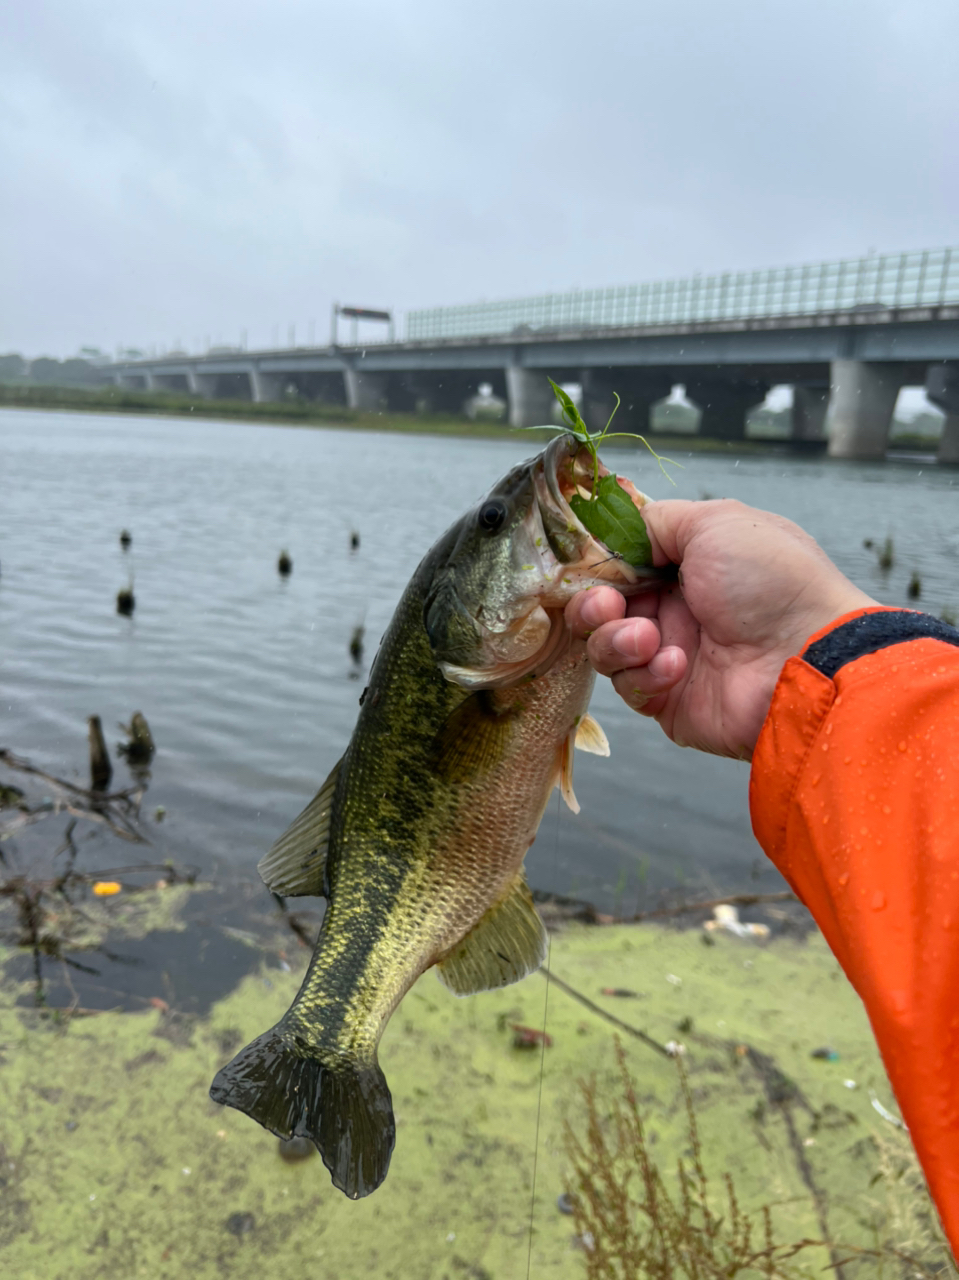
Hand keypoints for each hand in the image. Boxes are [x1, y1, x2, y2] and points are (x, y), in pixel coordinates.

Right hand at [566, 499, 875, 759]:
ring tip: (647, 638)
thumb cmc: (772, 582)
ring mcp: (671, 657)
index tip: (586, 564)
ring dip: (617, 639)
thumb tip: (619, 534)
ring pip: (606, 648)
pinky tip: (678, 666)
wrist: (807, 658)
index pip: (621, 564)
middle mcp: (678, 610)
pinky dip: (646, 674)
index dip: (597, 565)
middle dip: (594, 604)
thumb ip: (656, 521)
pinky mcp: (669, 701)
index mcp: (689, 566)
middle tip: (607, 605)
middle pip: (603, 607)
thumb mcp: (715, 523)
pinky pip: (630, 687)